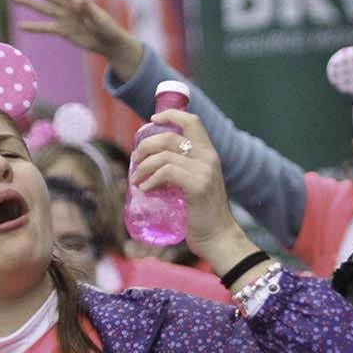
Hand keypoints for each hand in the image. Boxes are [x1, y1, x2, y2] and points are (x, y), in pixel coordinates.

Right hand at [10, 0, 143, 82]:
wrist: (109, 44)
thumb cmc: (109, 29)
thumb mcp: (100, 20)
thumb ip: (89, 10)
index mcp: (78, 0)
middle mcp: (69, 6)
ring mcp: (64, 18)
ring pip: (43, 8)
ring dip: (29, 3)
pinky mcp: (63, 30)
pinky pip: (45, 27)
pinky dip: (33, 27)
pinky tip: (21, 26)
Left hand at [129, 110, 260, 277]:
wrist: (218, 238)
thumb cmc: (203, 215)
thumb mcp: (196, 185)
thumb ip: (183, 171)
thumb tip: (151, 166)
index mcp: (209, 154)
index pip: (192, 121)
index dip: (171, 115)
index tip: (152, 120)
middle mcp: (208, 158)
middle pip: (169, 137)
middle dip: (145, 146)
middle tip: (135, 161)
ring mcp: (204, 171)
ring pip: (164, 155)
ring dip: (143, 166)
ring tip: (136, 179)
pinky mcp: (198, 186)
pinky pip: (167, 172)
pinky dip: (151, 179)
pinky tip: (146, 188)